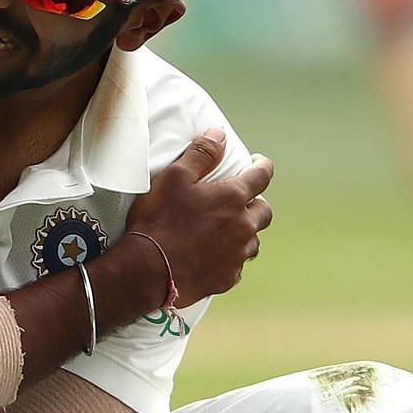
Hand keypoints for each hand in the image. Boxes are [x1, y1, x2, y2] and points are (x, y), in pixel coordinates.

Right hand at [123, 128, 273, 299]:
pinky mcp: (228, 278)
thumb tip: (220, 134)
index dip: (262, 165)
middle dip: (256, 203)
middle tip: (240, 201)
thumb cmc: (158, 220)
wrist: (148, 271)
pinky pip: (237, 265)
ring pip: (253, 241)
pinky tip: (213, 256)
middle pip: (264, 211)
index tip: (257, 163)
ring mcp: (237, 255)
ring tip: (225, 231)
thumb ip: (201, 153)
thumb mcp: (175, 177)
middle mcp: (243, 226)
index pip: (263, 175)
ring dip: (244, 233)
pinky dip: (229, 258)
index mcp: (233, 198)